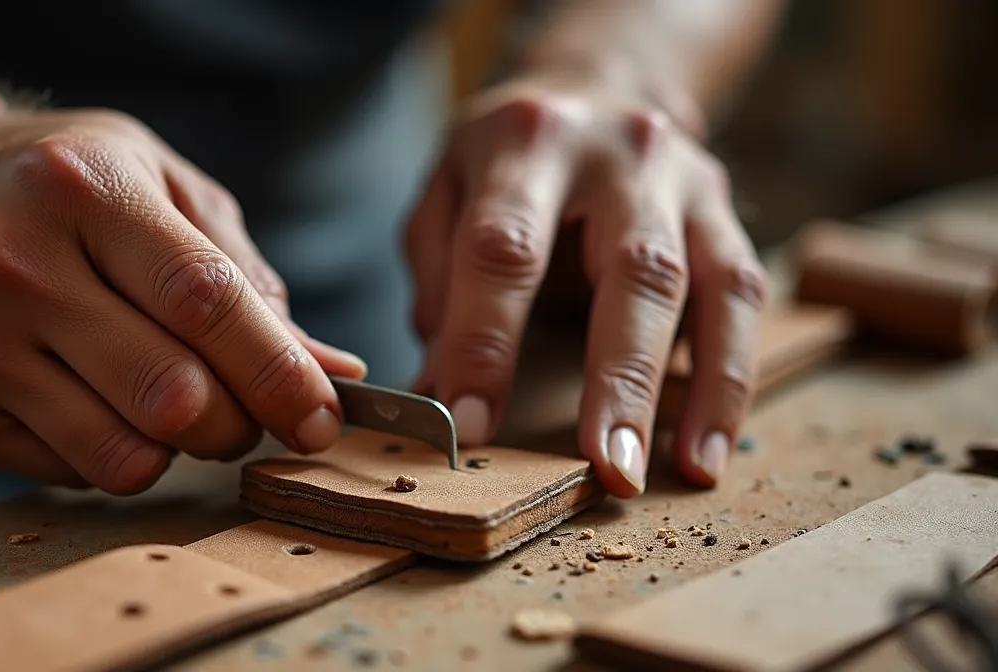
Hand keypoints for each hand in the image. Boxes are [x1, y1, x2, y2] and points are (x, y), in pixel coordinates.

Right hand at [0, 109, 365, 493]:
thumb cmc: (70, 188)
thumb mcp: (164, 185)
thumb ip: (247, 276)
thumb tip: (331, 370)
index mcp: (84, 187)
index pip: (205, 301)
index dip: (278, 372)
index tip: (323, 420)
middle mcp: (12, 261)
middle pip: (172, 396)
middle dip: (236, 424)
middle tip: (241, 410)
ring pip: (123, 456)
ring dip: (176, 449)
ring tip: (167, 401)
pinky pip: (71, 473)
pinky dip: (110, 452)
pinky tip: (92, 397)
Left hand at [405, 77, 767, 496]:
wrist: (594, 86)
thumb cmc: (504, 158)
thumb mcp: (443, 193)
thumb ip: (437, 284)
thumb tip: (434, 395)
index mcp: (527, 141)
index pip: (504, 249)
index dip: (485, 341)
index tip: (471, 425)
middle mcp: (620, 153)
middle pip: (634, 270)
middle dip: (620, 377)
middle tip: (608, 467)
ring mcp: (686, 181)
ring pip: (708, 287)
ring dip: (699, 388)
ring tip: (684, 469)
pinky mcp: (726, 214)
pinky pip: (743, 299)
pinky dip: (732, 378)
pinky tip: (709, 444)